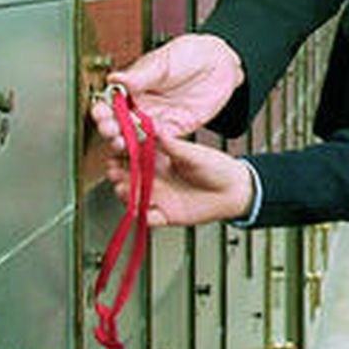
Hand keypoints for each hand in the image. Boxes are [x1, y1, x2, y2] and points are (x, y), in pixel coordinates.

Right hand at [90, 33, 244, 147]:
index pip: (110, 103)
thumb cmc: (188, 55)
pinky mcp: (175, 130)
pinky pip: (160, 142)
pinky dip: (152, 147)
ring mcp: (157, 119)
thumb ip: (140, 76)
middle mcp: (141, 106)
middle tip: (110, 130)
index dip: (102, 110)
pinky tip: (147, 146)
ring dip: (127, 142)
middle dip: (111, 129)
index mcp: (132, 88)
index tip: (100, 112)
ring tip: (122, 143)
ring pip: (136, 137)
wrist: (219, 63)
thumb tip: (114, 79)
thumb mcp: (162, 62)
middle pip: (119, 123)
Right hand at [104, 132, 254, 226]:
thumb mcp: (193, 154)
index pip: (131, 154)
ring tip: (125, 190)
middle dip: (117, 174)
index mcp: (158, 159)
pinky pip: (149, 218)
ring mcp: (157, 196)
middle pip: (125, 176)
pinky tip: (148, 212)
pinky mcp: (164, 214)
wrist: (233, 191)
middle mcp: (153, 178)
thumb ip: (172, 146)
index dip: (120, 152)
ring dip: (126, 195)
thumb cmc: (216, 168)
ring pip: (132, 197)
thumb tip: (154, 129)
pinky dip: (146, 217)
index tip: (115, 150)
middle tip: (115, 172)